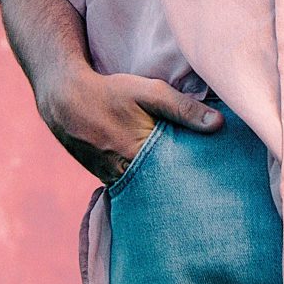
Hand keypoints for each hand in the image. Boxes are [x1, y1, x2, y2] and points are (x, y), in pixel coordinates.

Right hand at [39, 68, 222, 183]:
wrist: (64, 99)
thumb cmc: (109, 92)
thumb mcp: (149, 92)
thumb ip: (183, 108)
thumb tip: (219, 124)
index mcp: (139, 157)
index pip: (176, 179)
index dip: (194, 180)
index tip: (214, 183)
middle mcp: (124, 175)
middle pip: (161, 188)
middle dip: (180, 188)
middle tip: (204, 191)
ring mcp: (112, 179)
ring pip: (145, 189)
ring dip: (161, 186)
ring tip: (184, 186)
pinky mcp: (104, 177)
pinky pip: (130, 185)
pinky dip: (144, 182)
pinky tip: (156, 177)